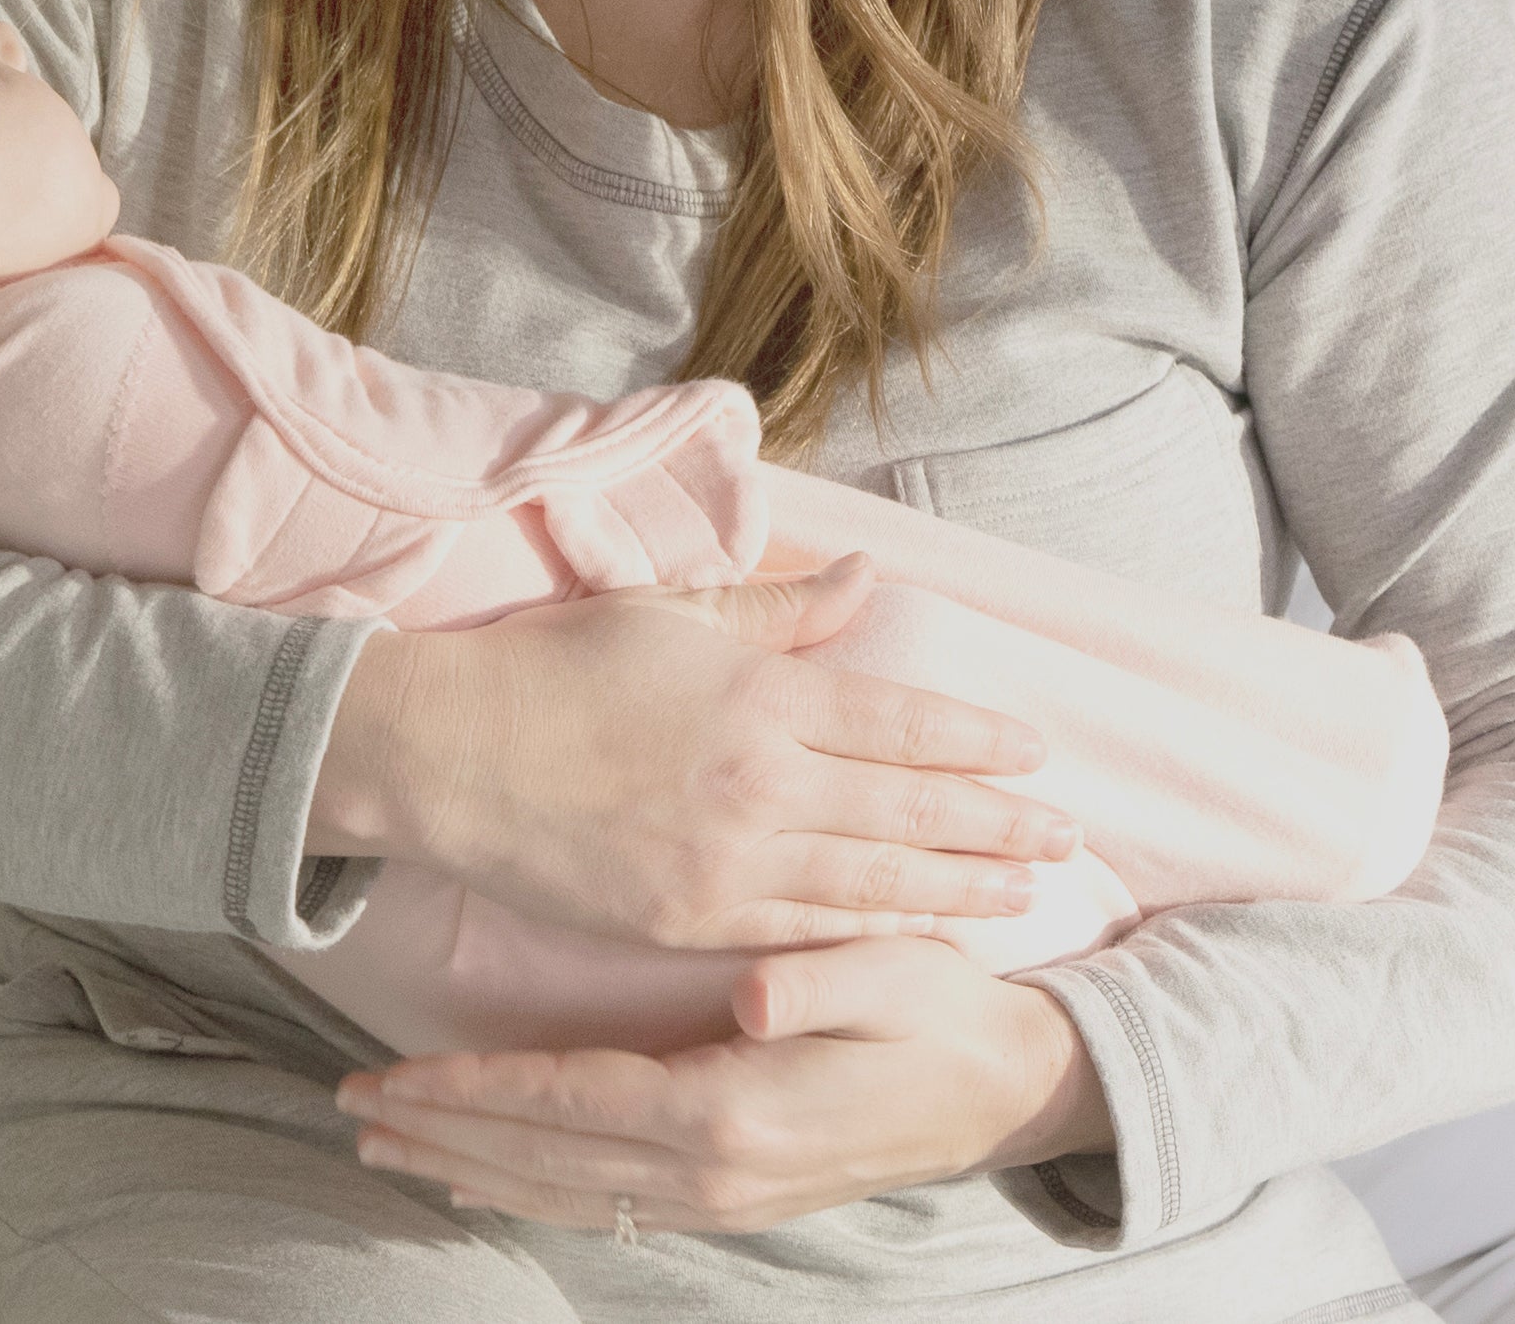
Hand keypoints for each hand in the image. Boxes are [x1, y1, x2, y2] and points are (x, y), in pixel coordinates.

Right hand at [310, 558, 1082, 948]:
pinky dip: (872, 931)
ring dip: (957, 888)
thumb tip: (867, 580)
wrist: (445, 752)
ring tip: (1024, 894)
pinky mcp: (688, 921)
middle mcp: (760, 783)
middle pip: (909, 808)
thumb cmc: (555, 665)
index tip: (1036, 752)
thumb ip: (779, 615)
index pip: (903, 723)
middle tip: (1068, 836)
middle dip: (998, 825)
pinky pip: (805, 929)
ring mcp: (726, 860)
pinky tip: (922, 934)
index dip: (978, 741)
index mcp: (763, 698)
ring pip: (871, 879)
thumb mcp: (673, 615)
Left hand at [335, 937, 1110, 1232]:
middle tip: (350, 1106)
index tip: (394, 1072)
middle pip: (544, 1156)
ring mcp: (720, 1197)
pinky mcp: (730, 1200)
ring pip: (561, 1193)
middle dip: (442, 1130)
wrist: (1006, 1094)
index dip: (477, 1088)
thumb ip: (822, 981)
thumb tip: (755, 999)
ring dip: (467, 1167)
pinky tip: (483, 1179)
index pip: (573, 1100)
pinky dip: (528, 1195)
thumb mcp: (898, 972)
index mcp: (736, 1108)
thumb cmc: (946, 1013)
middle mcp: (713, 1170)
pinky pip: (600, 1208)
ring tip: (387, 1144)